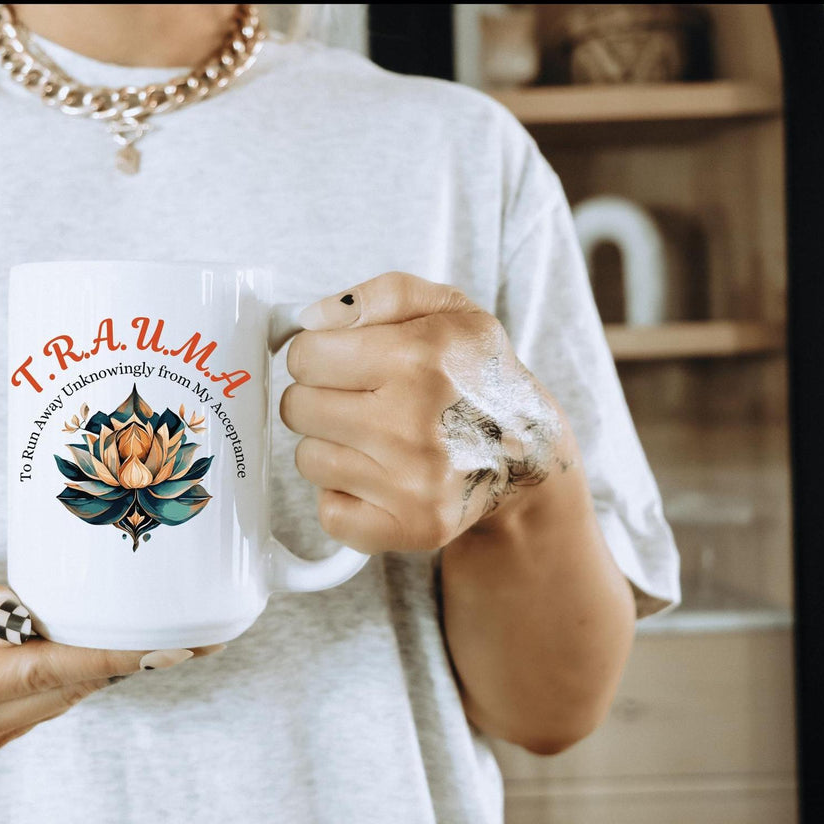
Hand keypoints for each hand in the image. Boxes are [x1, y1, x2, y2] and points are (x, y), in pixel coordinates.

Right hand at [0, 546, 216, 751]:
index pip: (41, 670)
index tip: (164, 649)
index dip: (106, 658)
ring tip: (186, 633)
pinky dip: (96, 668)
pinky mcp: (3, 724)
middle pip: (67, 686)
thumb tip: (26, 617)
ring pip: (70, 692)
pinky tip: (134, 644)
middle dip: (133, 659)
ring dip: (122, 665)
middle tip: (203, 629)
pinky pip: (61, 693)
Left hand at [281, 272, 572, 554]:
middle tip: (362, 400)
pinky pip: (329, 512)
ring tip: (375, 437)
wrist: (525, 450)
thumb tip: (310, 319)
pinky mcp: (411, 528)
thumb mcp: (445, 308)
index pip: (304, 355)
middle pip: (297, 408)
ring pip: (307, 459)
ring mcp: (414, 483)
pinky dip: (345, 495)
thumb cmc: (474, 374)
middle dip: (320, 398)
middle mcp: (415, 424)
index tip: (344, 361)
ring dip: (331, 446)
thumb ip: (379, 295)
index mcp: (419, 358)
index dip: (318, 354)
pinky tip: (379, 476)